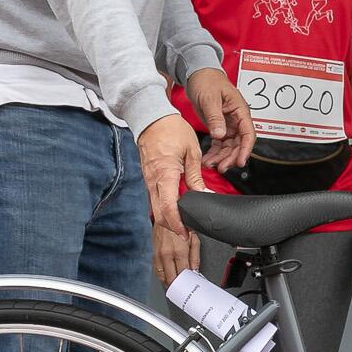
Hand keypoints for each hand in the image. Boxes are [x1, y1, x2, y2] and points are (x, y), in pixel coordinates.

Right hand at [137, 113, 206, 237]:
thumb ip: (196, 176)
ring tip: (186, 221)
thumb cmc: (171, 130)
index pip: (168, 207)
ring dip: (169, 218)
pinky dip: (165, 207)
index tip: (186, 233)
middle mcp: (153, 181)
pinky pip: (156, 198)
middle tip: (188, 232)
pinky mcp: (149, 178)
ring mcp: (149, 180)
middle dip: (173, 226)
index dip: (177, 224)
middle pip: (159, 213)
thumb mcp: (192, 152)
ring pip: (156, 207)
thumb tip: (203, 194)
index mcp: (165, 174)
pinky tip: (178, 207)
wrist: (152, 119)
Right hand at [152, 223, 200, 285]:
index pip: (183, 273)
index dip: (187, 281)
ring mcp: (158, 254)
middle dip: (177, 285)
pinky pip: (156, 269)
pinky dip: (162, 275)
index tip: (190, 285)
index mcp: (179, 251)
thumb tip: (195, 270)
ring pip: (161, 275)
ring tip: (175, 286)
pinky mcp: (153, 254)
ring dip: (168, 282)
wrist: (166, 215)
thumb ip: (195, 257)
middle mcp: (166, 254)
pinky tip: (167, 278)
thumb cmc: (181, 224)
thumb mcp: (195, 239)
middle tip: (183, 289)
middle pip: (171, 277)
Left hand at [186, 68, 255, 169]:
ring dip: (221, 157)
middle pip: (239, 143)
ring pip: (229, 146)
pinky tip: (208, 159)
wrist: (198, 74)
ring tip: (210, 165)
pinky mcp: (219, 126)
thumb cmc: (207, 81)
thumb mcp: (210, 98)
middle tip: (220, 167)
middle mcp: (237, 119)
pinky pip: (220, 143)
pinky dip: (214, 152)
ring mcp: (228, 124)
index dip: (245, 149)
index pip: (248, 134)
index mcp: (240, 110)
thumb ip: (215, 117)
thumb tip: (220, 135)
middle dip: (230, 157)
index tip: (239, 162)